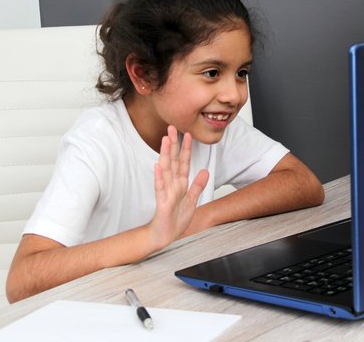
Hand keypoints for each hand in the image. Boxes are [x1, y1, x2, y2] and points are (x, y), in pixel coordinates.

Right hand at [149, 125, 208, 248]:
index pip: (183, 162)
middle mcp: (172, 185)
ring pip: (166, 170)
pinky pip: (160, 188)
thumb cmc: (176, 219)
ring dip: (166, 155)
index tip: (187, 134)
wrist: (165, 236)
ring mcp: (166, 193)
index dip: (186, 149)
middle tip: (171, 128)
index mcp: (180, 184)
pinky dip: (159, 177)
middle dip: (173, 145)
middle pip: (173, 161)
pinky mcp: (162, 203)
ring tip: (165, 141)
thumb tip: (205, 171)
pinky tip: (158, 166)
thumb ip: (198, 186)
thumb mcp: (192, 201)